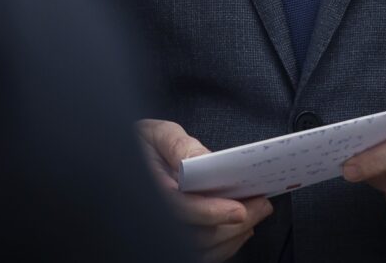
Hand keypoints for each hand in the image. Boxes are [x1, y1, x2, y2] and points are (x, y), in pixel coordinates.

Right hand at [139, 119, 272, 261]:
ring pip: (203, 250)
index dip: (211, 212)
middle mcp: (153, 218)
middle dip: (235, 224)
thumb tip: (205, 160)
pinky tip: (240, 229)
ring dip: (235, 236)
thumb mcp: (156, 135)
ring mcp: (163, 234)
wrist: (124, 160)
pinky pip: (202, 255)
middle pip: (198, 236)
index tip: (239, 209)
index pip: (180, 208)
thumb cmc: (141, 146)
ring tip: (256, 213)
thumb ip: (179, 145)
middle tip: (262, 206)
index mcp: (149, 189)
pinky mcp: (174, 242)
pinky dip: (226, 245)